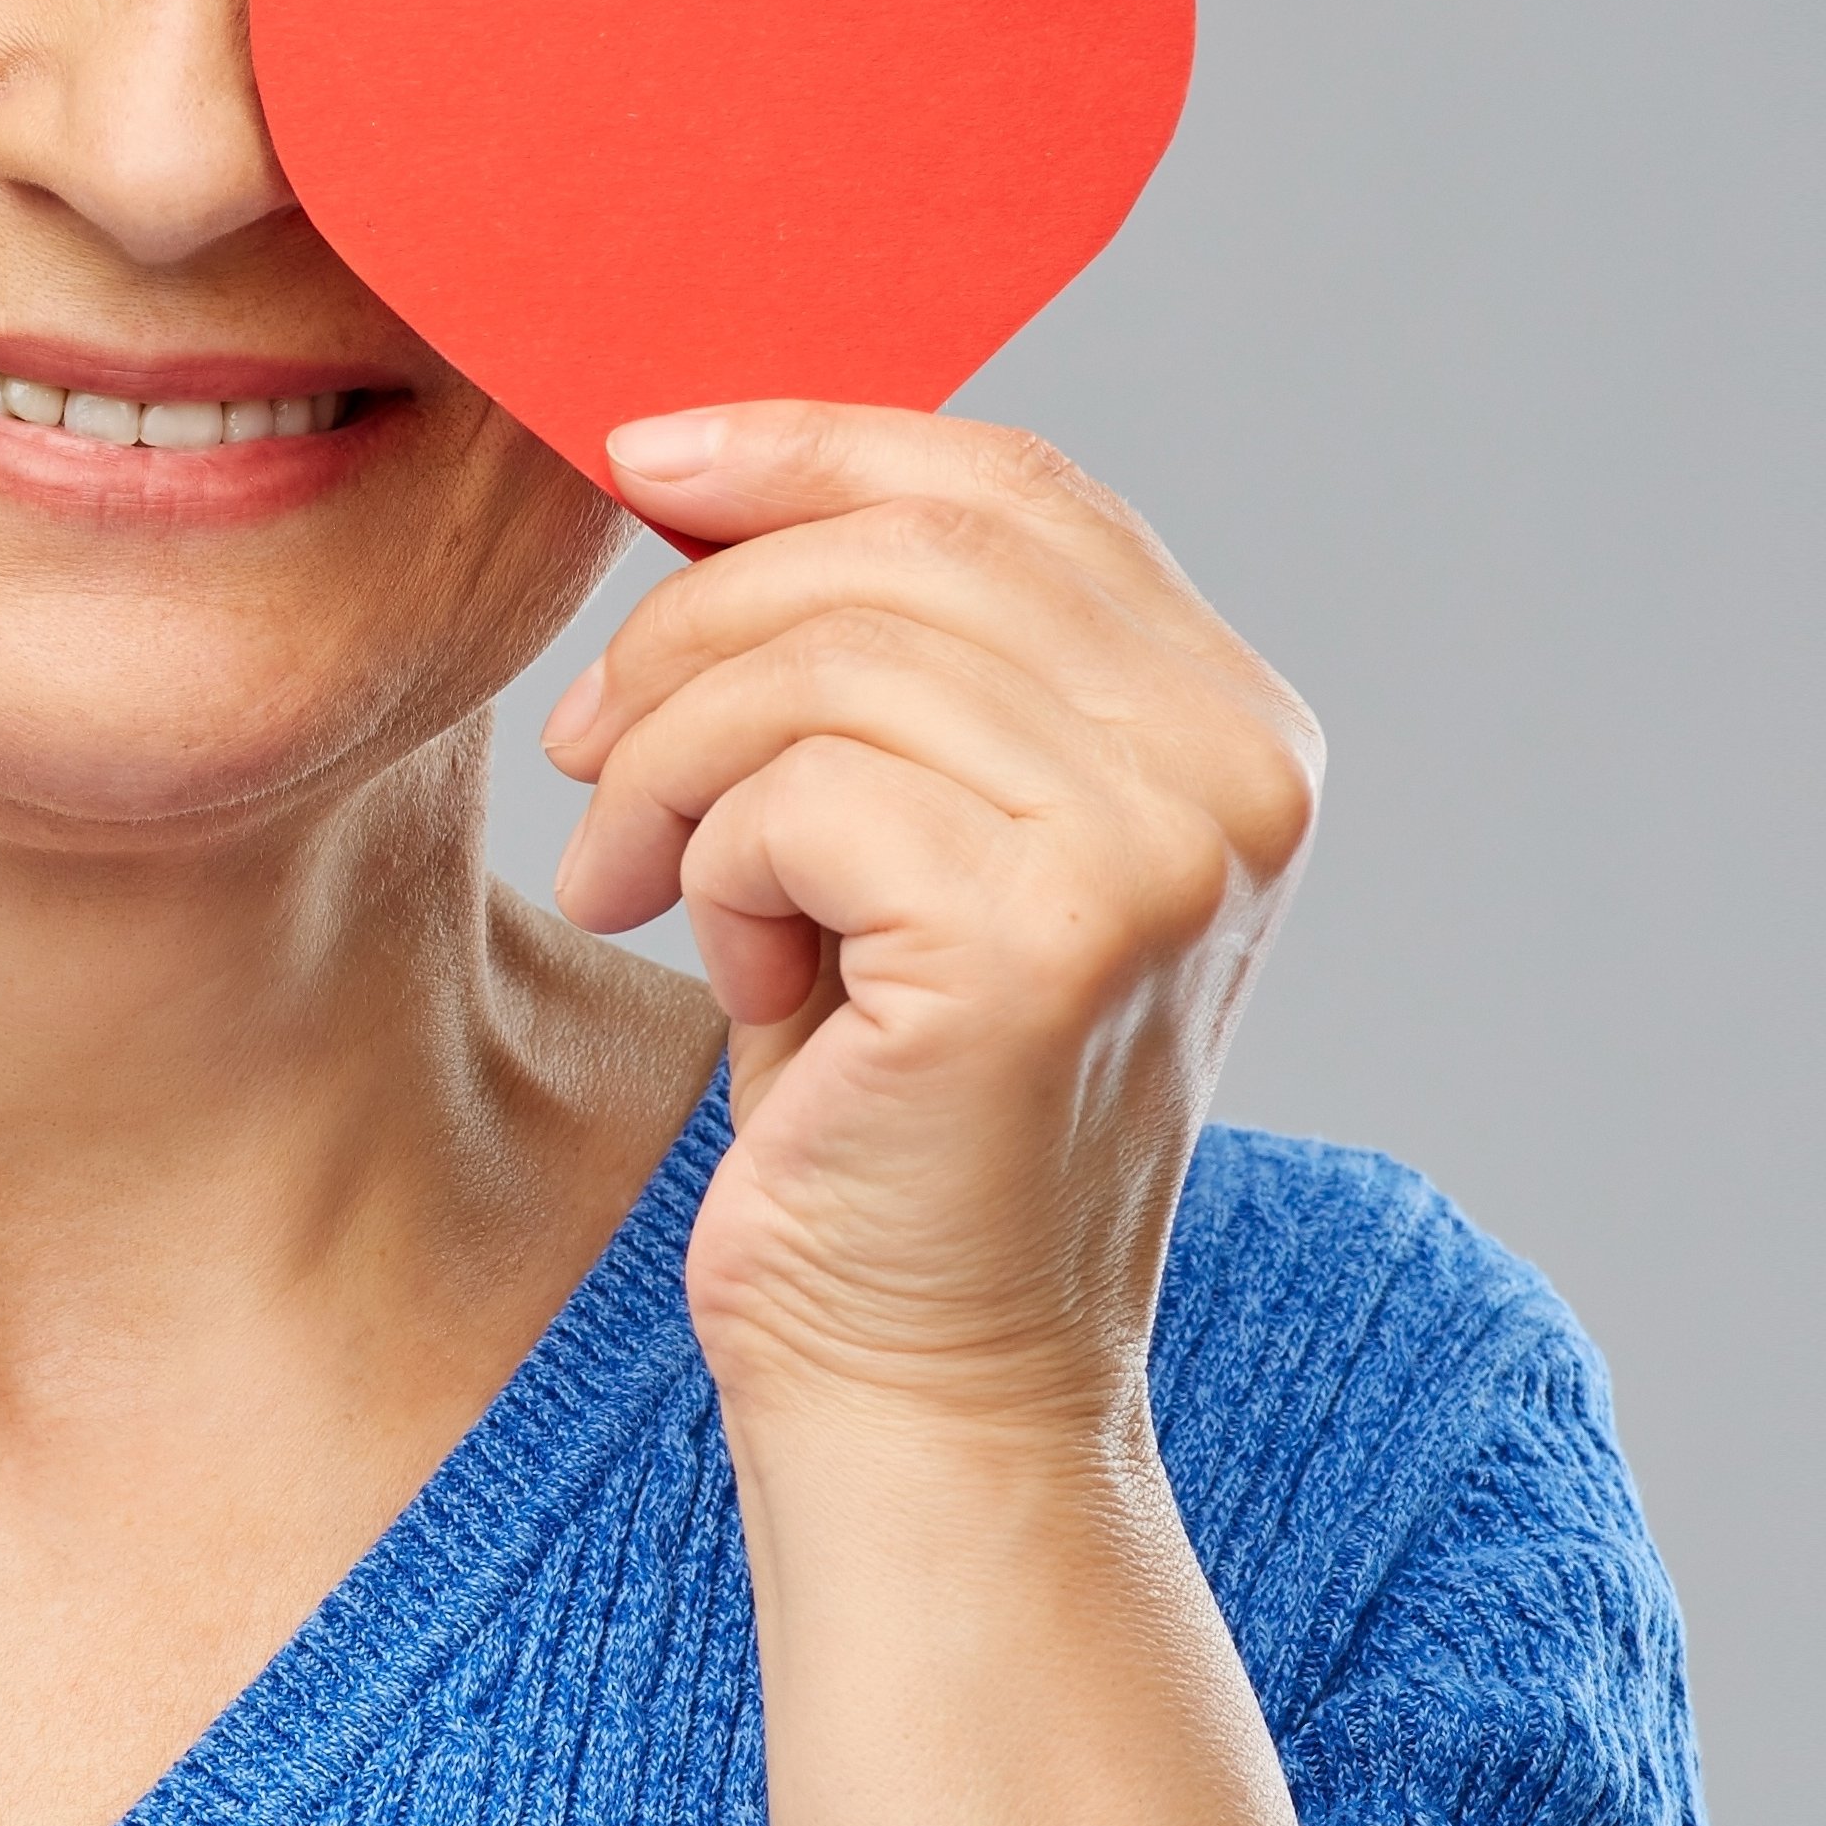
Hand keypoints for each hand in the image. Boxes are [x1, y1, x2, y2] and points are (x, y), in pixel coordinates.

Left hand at [541, 404, 1320, 1440]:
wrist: (919, 1380)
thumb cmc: (878, 1105)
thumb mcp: (890, 829)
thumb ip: (878, 652)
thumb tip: (697, 460)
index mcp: (1226, 719)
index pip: (1007, 483)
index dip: (808, 445)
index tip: (641, 457)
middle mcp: (1236, 766)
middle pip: (902, 549)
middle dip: (691, 624)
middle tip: (588, 748)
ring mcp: (1166, 848)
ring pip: (822, 661)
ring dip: (671, 759)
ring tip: (637, 877)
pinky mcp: (1052, 939)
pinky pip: (794, 790)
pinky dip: (709, 861)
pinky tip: (730, 965)